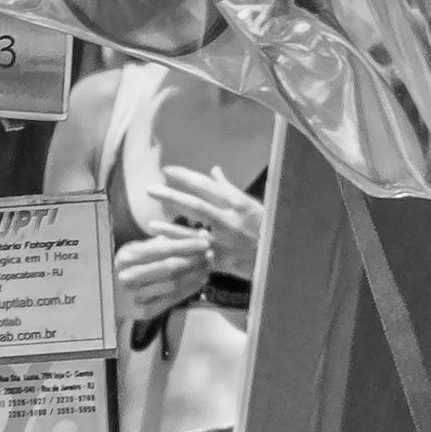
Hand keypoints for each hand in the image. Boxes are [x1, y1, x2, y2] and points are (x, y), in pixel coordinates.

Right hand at [114, 228, 212, 327]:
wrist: (106, 298)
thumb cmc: (126, 269)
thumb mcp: (135, 251)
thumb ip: (161, 242)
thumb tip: (194, 233)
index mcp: (128, 256)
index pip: (163, 249)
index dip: (186, 245)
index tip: (204, 241)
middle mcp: (131, 276)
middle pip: (170, 267)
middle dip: (194, 260)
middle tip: (210, 255)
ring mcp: (137, 296)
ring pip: (173, 284)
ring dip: (194, 275)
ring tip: (207, 267)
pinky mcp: (144, 311)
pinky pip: (171, 300)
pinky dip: (188, 290)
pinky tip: (199, 282)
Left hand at [148, 166, 264, 281]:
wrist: (280, 260)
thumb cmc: (266, 229)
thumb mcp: (250, 206)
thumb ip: (228, 188)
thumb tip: (214, 170)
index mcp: (238, 203)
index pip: (207, 185)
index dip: (185, 177)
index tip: (167, 170)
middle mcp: (230, 219)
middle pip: (196, 203)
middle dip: (172, 194)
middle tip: (150, 188)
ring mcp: (225, 240)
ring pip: (194, 227)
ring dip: (170, 221)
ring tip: (150, 214)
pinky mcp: (222, 260)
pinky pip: (196, 250)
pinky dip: (177, 242)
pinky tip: (159, 235)